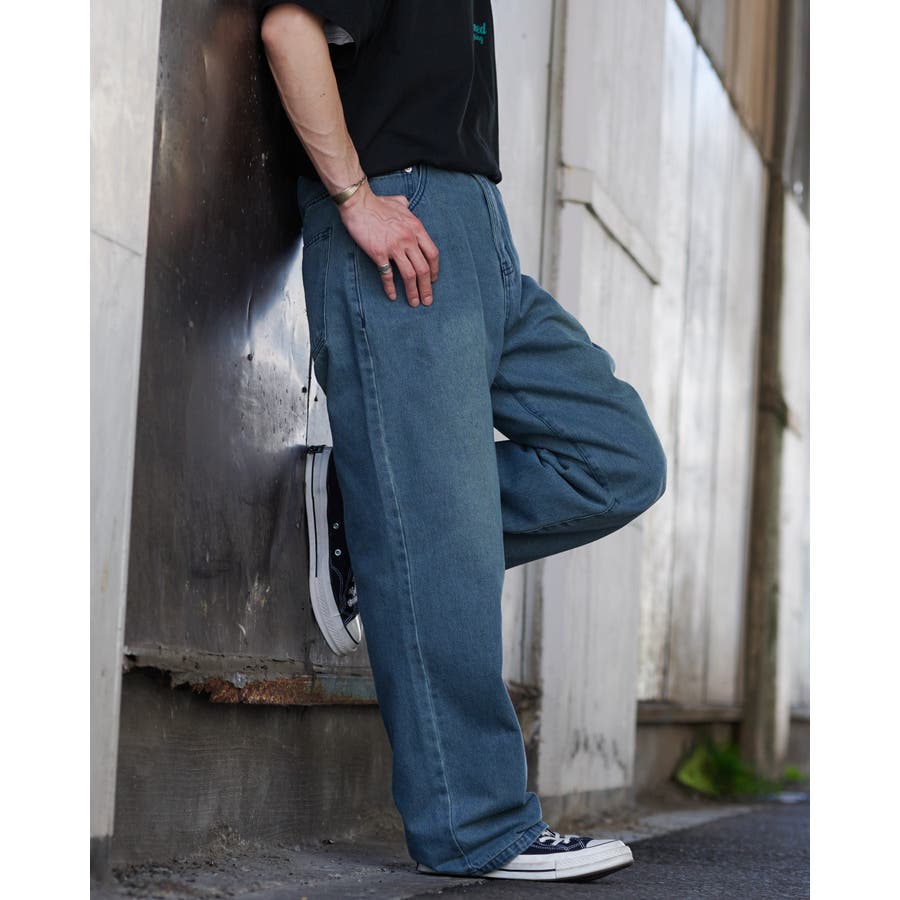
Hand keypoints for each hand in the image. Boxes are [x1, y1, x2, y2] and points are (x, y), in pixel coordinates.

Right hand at [338, 183, 438, 306]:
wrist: (358, 203)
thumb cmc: (378, 203)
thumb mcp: (399, 202)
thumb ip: (406, 206)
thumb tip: (406, 203)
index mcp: (416, 228)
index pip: (433, 254)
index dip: (435, 270)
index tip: (433, 281)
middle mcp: (408, 239)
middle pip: (424, 269)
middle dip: (427, 288)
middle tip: (427, 300)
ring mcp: (394, 247)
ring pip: (410, 275)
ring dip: (413, 292)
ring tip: (414, 303)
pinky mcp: (379, 253)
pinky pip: (388, 275)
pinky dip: (390, 288)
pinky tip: (392, 296)